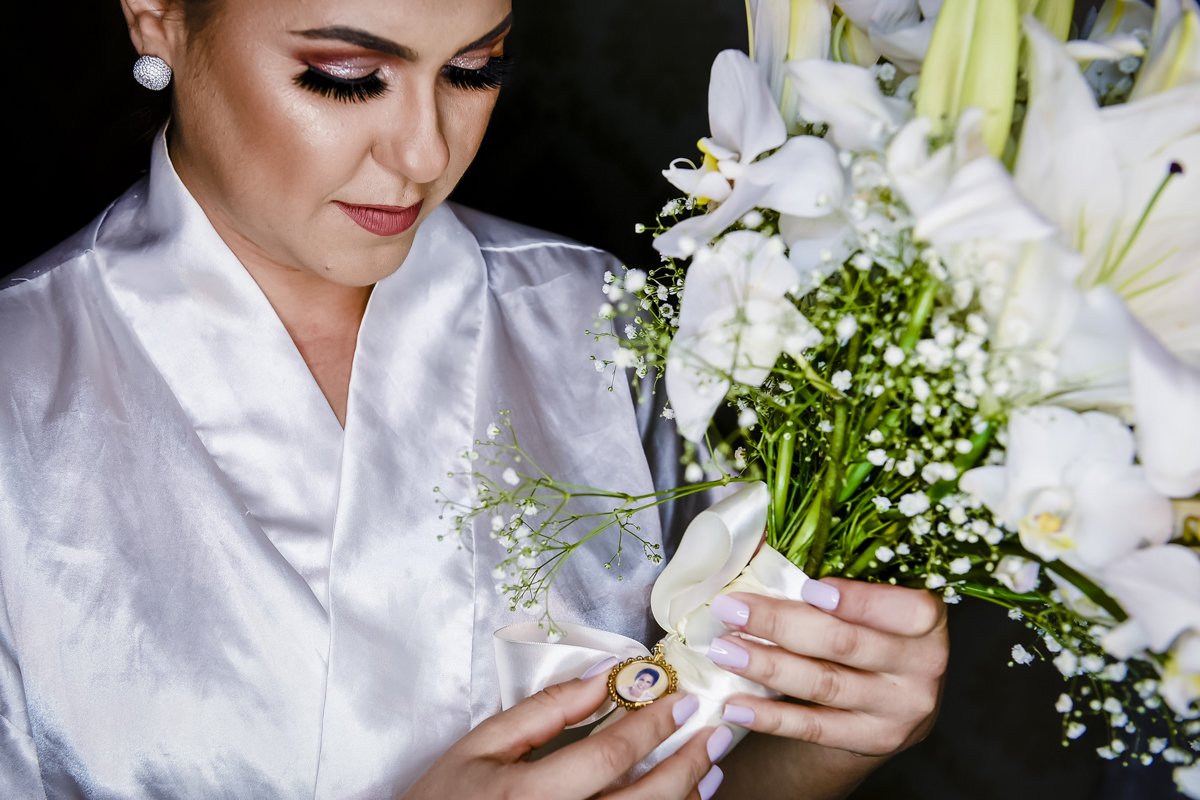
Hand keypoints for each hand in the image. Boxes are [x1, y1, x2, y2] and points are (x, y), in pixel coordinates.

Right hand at [403, 660, 731, 799]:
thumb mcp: (481, 745)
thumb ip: (544, 710)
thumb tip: (601, 677)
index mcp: (530, 796)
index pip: (609, 757)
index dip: (651, 727)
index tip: (680, 700)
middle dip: (687, 764)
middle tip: (715, 733)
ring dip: (685, 798)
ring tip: (709, 768)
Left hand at [706, 579, 947, 757]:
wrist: (892, 702)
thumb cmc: (871, 630)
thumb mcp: (868, 599)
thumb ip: (824, 567)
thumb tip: (758, 535)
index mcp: (926, 619)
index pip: (905, 609)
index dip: (858, 600)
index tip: (806, 586)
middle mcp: (923, 665)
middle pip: (846, 643)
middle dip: (781, 624)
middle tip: (730, 609)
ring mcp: (900, 709)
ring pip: (826, 684)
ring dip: (767, 666)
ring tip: (723, 650)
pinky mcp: (873, 740)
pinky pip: (815, 728)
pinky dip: (771, 717)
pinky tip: (735, 704)